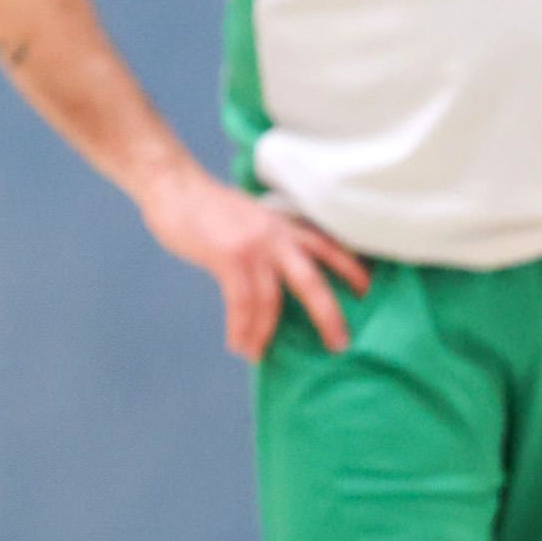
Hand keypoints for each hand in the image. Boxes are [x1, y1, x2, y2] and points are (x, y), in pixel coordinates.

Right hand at [139, 164, 368, 361]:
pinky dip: (241, 328)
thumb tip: (270, 269)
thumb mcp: (250, 217)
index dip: (352, 269)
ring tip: (261, 354)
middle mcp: (276, 236)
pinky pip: (241, 303)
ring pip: (273, 299)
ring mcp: (253, 247)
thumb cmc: (205, 204)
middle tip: (340, 344)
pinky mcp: (227, 257)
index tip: (368, 291)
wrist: (173, 186)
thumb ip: (267, 238)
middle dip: (329, 314)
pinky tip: (238, 344)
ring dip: (267, 333)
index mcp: (284, 225)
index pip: (328, 247)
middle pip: (313, 280)